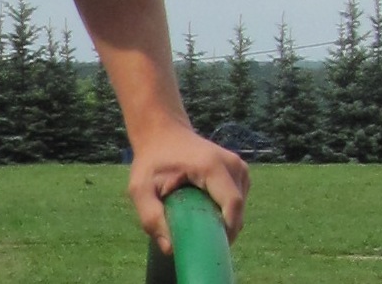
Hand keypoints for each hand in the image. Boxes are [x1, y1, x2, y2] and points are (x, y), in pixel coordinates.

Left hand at [126, 120, 248, 254]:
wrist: (161, 132)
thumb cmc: (151, 160)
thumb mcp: (141, 188)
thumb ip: (151, 217)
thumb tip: (170, 249)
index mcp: (212, 165)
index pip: (232, 206)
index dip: (225, 231)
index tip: (207, 245)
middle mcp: (232, 164)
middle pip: (237, 211)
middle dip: (220, 228)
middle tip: (195, 233)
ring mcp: (239, 167)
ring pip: (238, 209)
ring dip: (221, 219)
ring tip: (196, 213)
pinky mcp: (240, 171)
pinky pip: (237, 202)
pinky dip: (223, 210)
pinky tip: (203, 204)